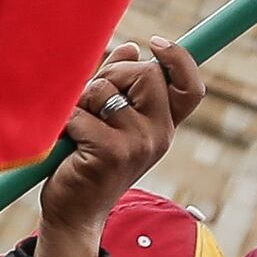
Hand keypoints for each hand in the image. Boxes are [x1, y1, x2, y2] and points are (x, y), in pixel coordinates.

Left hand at [32, 34, 203, 256]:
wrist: (74, 214)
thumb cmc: (87, 162)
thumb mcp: (110, 121)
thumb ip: (119, 85)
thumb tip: (131, 49)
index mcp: (163, 125)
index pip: (190, 88)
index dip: (180, 59)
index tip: (155, 43)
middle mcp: (160, 134)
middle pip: (146, 73)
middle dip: (111, 76)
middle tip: (92, 101)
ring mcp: (139, 144)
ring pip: (105, 90)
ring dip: (81, 101)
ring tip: (76, 127)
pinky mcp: (112, 152)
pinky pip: (81, 113)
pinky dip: (65, 121)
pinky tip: (67, 142)